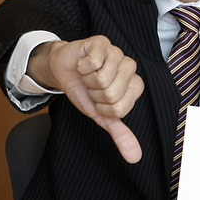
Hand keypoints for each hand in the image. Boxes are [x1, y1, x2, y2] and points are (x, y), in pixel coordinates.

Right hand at [29, 36, 144, 163]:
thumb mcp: (100, 115)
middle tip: (91, 87)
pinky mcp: (102, 42)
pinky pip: (94, 62)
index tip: (99, 101)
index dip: (103, 108)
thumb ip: (119, 133)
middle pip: (111, 93)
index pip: (120, 108)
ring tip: (87, 75)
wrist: (63, 71)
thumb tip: (135, 157)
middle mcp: (129, 67)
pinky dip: (82, 67)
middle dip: (94, 95)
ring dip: (87, 80)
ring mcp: (117, 53)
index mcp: (134, 86)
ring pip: (103, 78)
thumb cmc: (84, 91)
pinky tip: (83, 64)